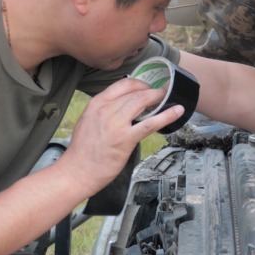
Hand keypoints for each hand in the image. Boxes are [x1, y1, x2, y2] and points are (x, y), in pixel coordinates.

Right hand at [63, 77, 182, 193]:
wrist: (77, 171)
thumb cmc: (83, 150)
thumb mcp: (89, 120)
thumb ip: (105, 110)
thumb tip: (123, 105)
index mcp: (97, 103)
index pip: (123, 84)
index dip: (140, 83)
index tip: (148, 87)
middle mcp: (106, 109)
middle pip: (135, 92)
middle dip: (152, 91)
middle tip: (162, 93)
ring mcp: (116, 124)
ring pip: (142, 102)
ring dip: (159, 98)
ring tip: (169, 98)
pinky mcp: (125, 139)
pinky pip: (150, 123)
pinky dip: (166, 115)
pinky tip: (177, 111)